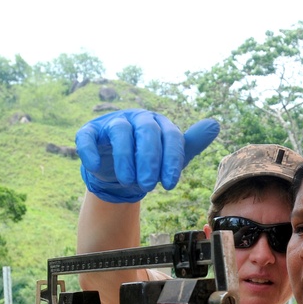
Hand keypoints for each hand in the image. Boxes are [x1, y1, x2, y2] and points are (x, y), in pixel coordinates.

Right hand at [75, 109, 219, 202]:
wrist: (121, 172)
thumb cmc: (150, 161)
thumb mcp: (172, 155)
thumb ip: (191, 142)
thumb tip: (215, 124)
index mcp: (159, 123)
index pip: (170, 135)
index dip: (171, 160)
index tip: (170, 184)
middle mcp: (137, 118)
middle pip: (146, 131)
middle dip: (149, 160)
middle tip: (149, 185)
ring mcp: (112, 123)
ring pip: (119, 133)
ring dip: (125, 159)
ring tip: (129, 181)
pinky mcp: (90, 132)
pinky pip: (87, 137)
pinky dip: (91, 151)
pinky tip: (97, 166)